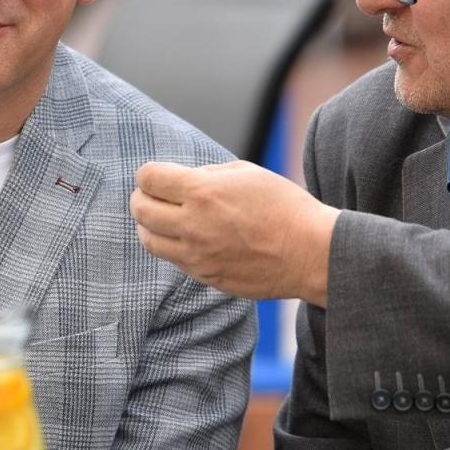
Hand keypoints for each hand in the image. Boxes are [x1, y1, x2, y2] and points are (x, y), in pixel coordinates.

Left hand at [130, 160, 339, 303]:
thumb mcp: (246, 173)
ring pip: (149, 240)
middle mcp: (193, 225)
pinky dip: (172, 246)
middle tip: (150, 196)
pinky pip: (174, 260)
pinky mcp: (206, 276)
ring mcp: (197, 255)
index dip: (147, 174)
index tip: (154, 176)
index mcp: (202, 192)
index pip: (149, 179)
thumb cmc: (283, 206)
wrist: (308, 251)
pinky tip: (186, 238)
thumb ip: (207, 174)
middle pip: (141, 210)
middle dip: (141, 198)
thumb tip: (182, 180)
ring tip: (160, 219)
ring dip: (148, 226)